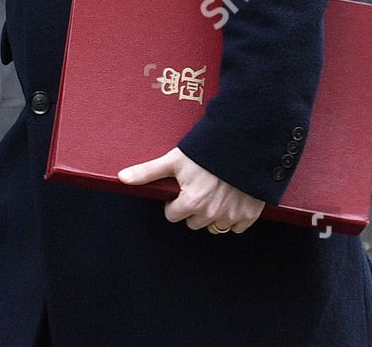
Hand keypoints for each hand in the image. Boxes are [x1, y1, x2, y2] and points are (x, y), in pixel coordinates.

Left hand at [118, 146, 263, 233]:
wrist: (242, 144)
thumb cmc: (205, 151)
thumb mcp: (174, 160)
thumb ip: (148, 172)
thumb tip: (122, 178)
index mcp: (191, 203)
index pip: (172, 215)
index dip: (173, 202)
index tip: (180, 190)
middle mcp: (211, 214)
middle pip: (193, 222)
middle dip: (192, 209)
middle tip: (198, 188)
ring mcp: (231, 216)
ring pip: (214, 226)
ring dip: (212, 214)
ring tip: (214, 192)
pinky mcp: (249, 215)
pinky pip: (235, 227)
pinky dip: (233, 217)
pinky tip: (230, 198)